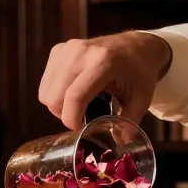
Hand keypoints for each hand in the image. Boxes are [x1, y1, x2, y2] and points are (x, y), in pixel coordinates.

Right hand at [38, 31, 172, 128]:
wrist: (136, 46)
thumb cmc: (140, 73)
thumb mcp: (142, 98)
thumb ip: (129, 122)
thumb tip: (119, 142)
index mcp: (103, 63)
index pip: (75, 96)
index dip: (72, 119)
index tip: (80, 129)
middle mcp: (80, 52)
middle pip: (54, 96)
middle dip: (64, 115)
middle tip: (81, 118)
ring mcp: (67, 49)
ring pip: (46, 91)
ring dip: (57, 106)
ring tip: (77, 106)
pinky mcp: (59, 50)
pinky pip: (46, 82)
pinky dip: (54, 93)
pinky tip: (72, 92)